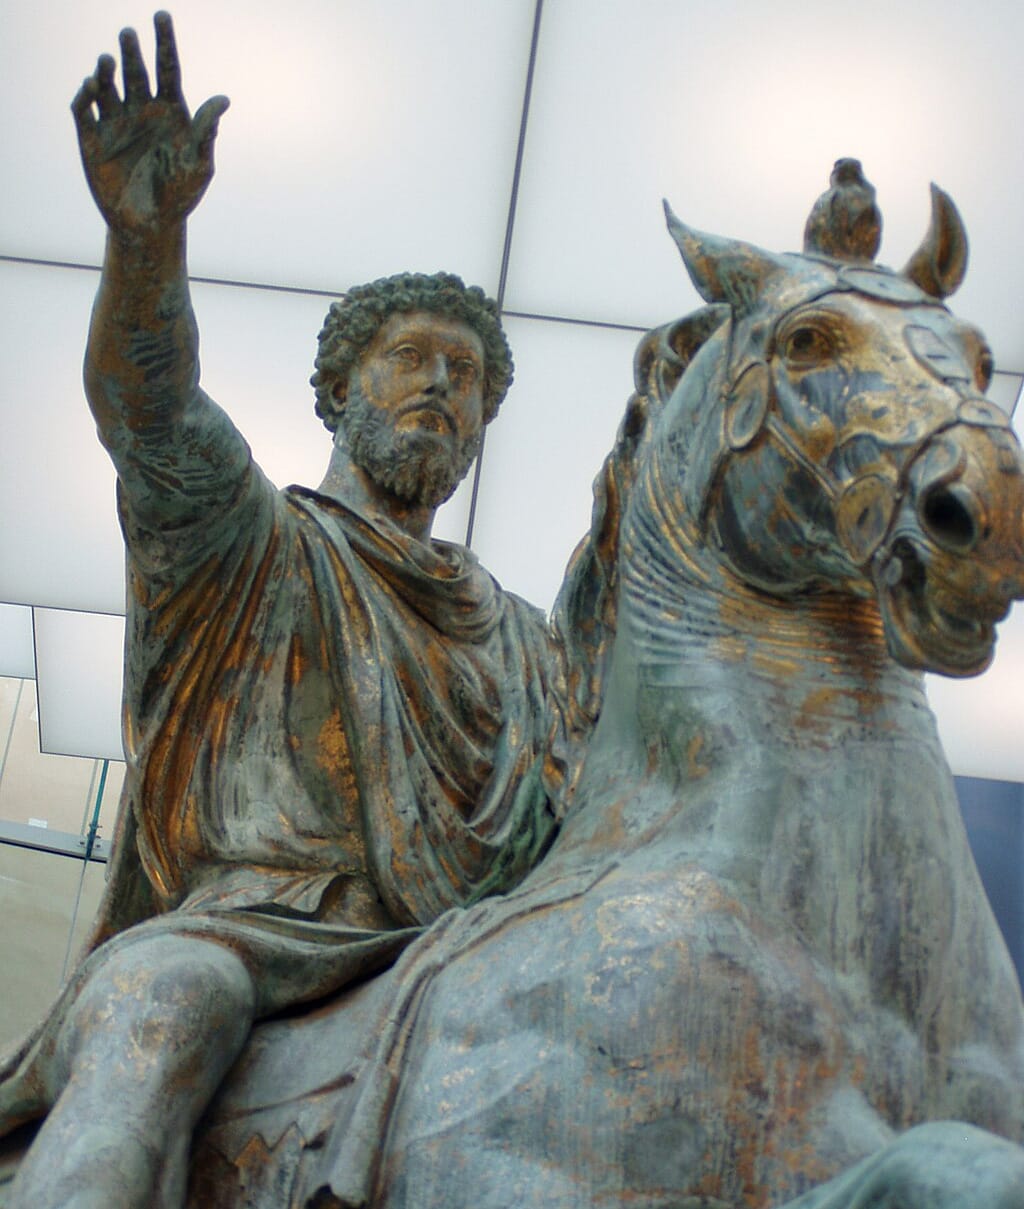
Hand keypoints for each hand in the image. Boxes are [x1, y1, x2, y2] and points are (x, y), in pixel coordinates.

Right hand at [71, 11, 228, 235]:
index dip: (165, 42)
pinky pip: (83, 110)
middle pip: (136, 71)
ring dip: (106, 71)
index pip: (167, 68)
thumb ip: (206, 132)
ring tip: (108, 61)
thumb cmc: (181, 195)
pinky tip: (91, 87)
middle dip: (132, 51)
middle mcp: (141, 109)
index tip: (161, 15)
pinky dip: (85, 96)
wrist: (150, 225)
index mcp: (170, 110)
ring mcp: (115, 121)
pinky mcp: (91, 138)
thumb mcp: (199, 165)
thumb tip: (224, 99)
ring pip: (107, 85)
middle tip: (129, 34)